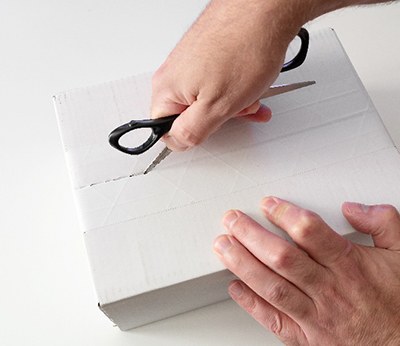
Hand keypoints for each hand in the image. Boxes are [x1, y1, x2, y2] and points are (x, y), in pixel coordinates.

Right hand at [151, 0, 304, 150]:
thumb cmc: (244, 48)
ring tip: (250, 95)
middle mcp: (173, 74)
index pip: (166, 131)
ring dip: (231, 104)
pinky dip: (234, 88)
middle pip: (189, 115)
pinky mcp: (205, 54)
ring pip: (206, 99)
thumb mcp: (216, 108)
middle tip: (236, 111)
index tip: (211, 130)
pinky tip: (250, 85)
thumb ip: (191, 132)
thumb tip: (177, 142)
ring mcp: (190, 62)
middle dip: (217, 119)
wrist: (264, 9)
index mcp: (166, 89)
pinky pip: (216, 82)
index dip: (192, 136)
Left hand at [214, 197, 399, 344]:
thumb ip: (382, 224)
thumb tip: (353, 208)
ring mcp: (315, 316)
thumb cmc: (399, 302)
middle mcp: (328, 290)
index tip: (267, 204)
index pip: (309, 232)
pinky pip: (274, 320)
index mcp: (350, 266)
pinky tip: (234, 287)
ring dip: (243, 264)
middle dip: (251, 235)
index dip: (284, 214)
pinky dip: (251, 303)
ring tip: (223, 246)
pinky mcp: (307, 337)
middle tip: (232, 220)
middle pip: (281, 257)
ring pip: (271, 286)